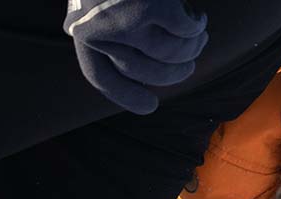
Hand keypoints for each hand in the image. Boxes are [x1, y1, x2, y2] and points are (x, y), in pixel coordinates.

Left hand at [64, 0, 207, 114]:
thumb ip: (109, 29)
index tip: (151, 106)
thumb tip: (143, 67)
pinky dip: (195, 26)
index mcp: (82, 32)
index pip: (103, 78)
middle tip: (191, 64)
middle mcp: (100, 34)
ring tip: (199, 35)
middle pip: (146, 73)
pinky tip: (197, 18)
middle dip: (175, 74)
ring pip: (171, 55)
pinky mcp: (152, 8)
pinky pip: (184, 31)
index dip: (128, 97)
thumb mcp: (97, 1)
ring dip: (191, 48)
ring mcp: (125, 23)